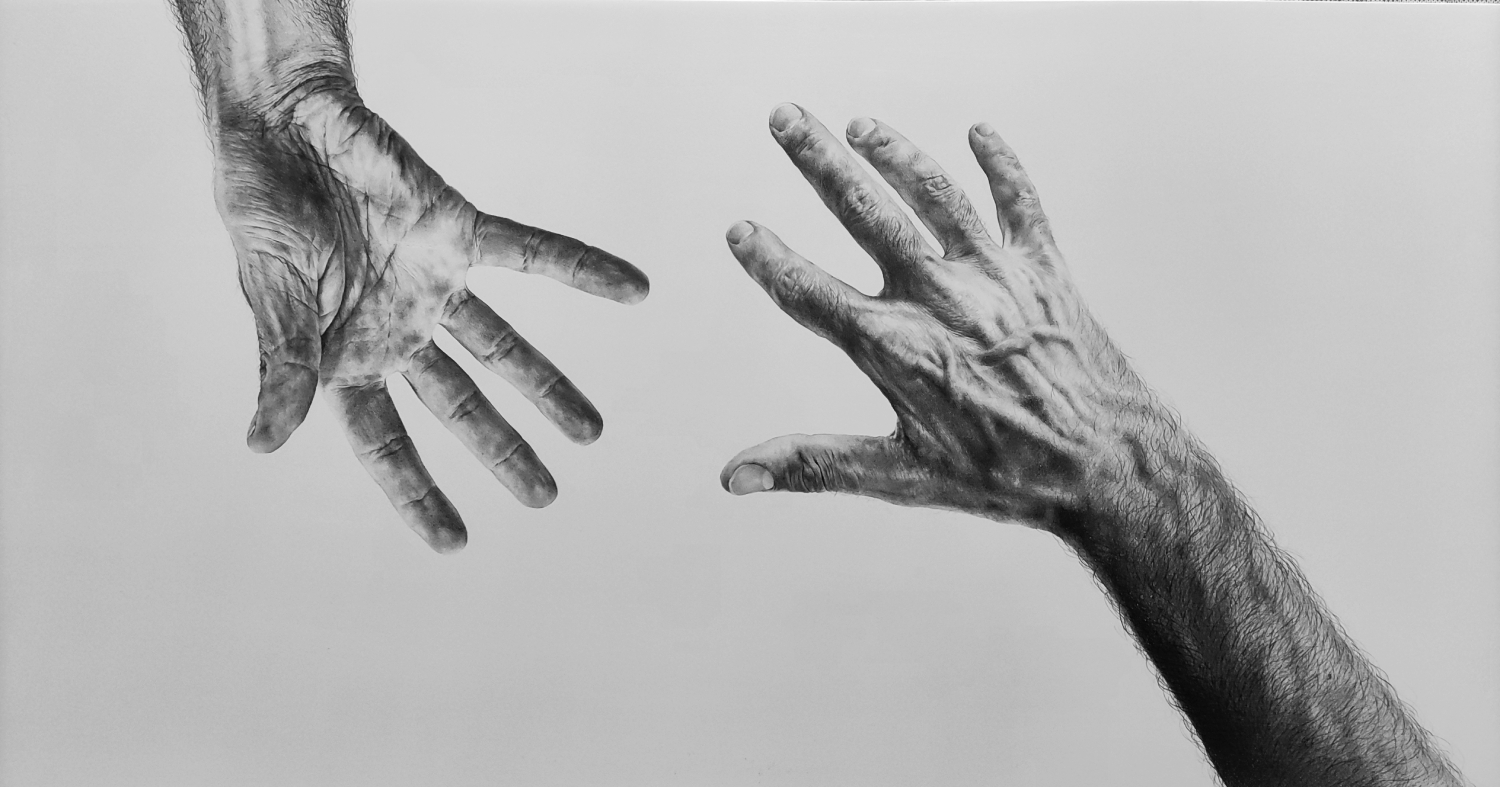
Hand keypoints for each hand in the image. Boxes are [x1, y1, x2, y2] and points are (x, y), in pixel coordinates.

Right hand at [216, 82, 647, 550]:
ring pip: (503, 346)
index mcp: (344, 356)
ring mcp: (432, 282)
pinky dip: (582, 269)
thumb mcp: (270, 296)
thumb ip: (284, 365)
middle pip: (460, 404)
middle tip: (545, 495)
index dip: (417, 492)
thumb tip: (265, 442)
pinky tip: (635, 291)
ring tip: (592, 432)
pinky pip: (531, 253)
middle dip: (502, 450)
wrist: (280, 120)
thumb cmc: (262, 208)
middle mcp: (397, 328)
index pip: (385, 442)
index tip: (455, 541)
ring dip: (548, 386)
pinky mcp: (458, 227)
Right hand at [719, 105, 1152, 530]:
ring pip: (934, 193)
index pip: (810, 292)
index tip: (739, 228)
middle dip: (819, 160)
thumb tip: (737, 476)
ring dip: (894, 152)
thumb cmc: (1008, 475)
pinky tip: (980, 134)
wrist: (1109, 465)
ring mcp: (993, 276)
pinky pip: (1019, 202)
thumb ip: (814, 464)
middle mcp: (939, 298)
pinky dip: (1000, 164)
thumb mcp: (901, 475)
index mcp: (895, 347)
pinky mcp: (1043, 270)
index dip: (767, 259)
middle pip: (865, 213)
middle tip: (784, 118)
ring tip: (861, 125)